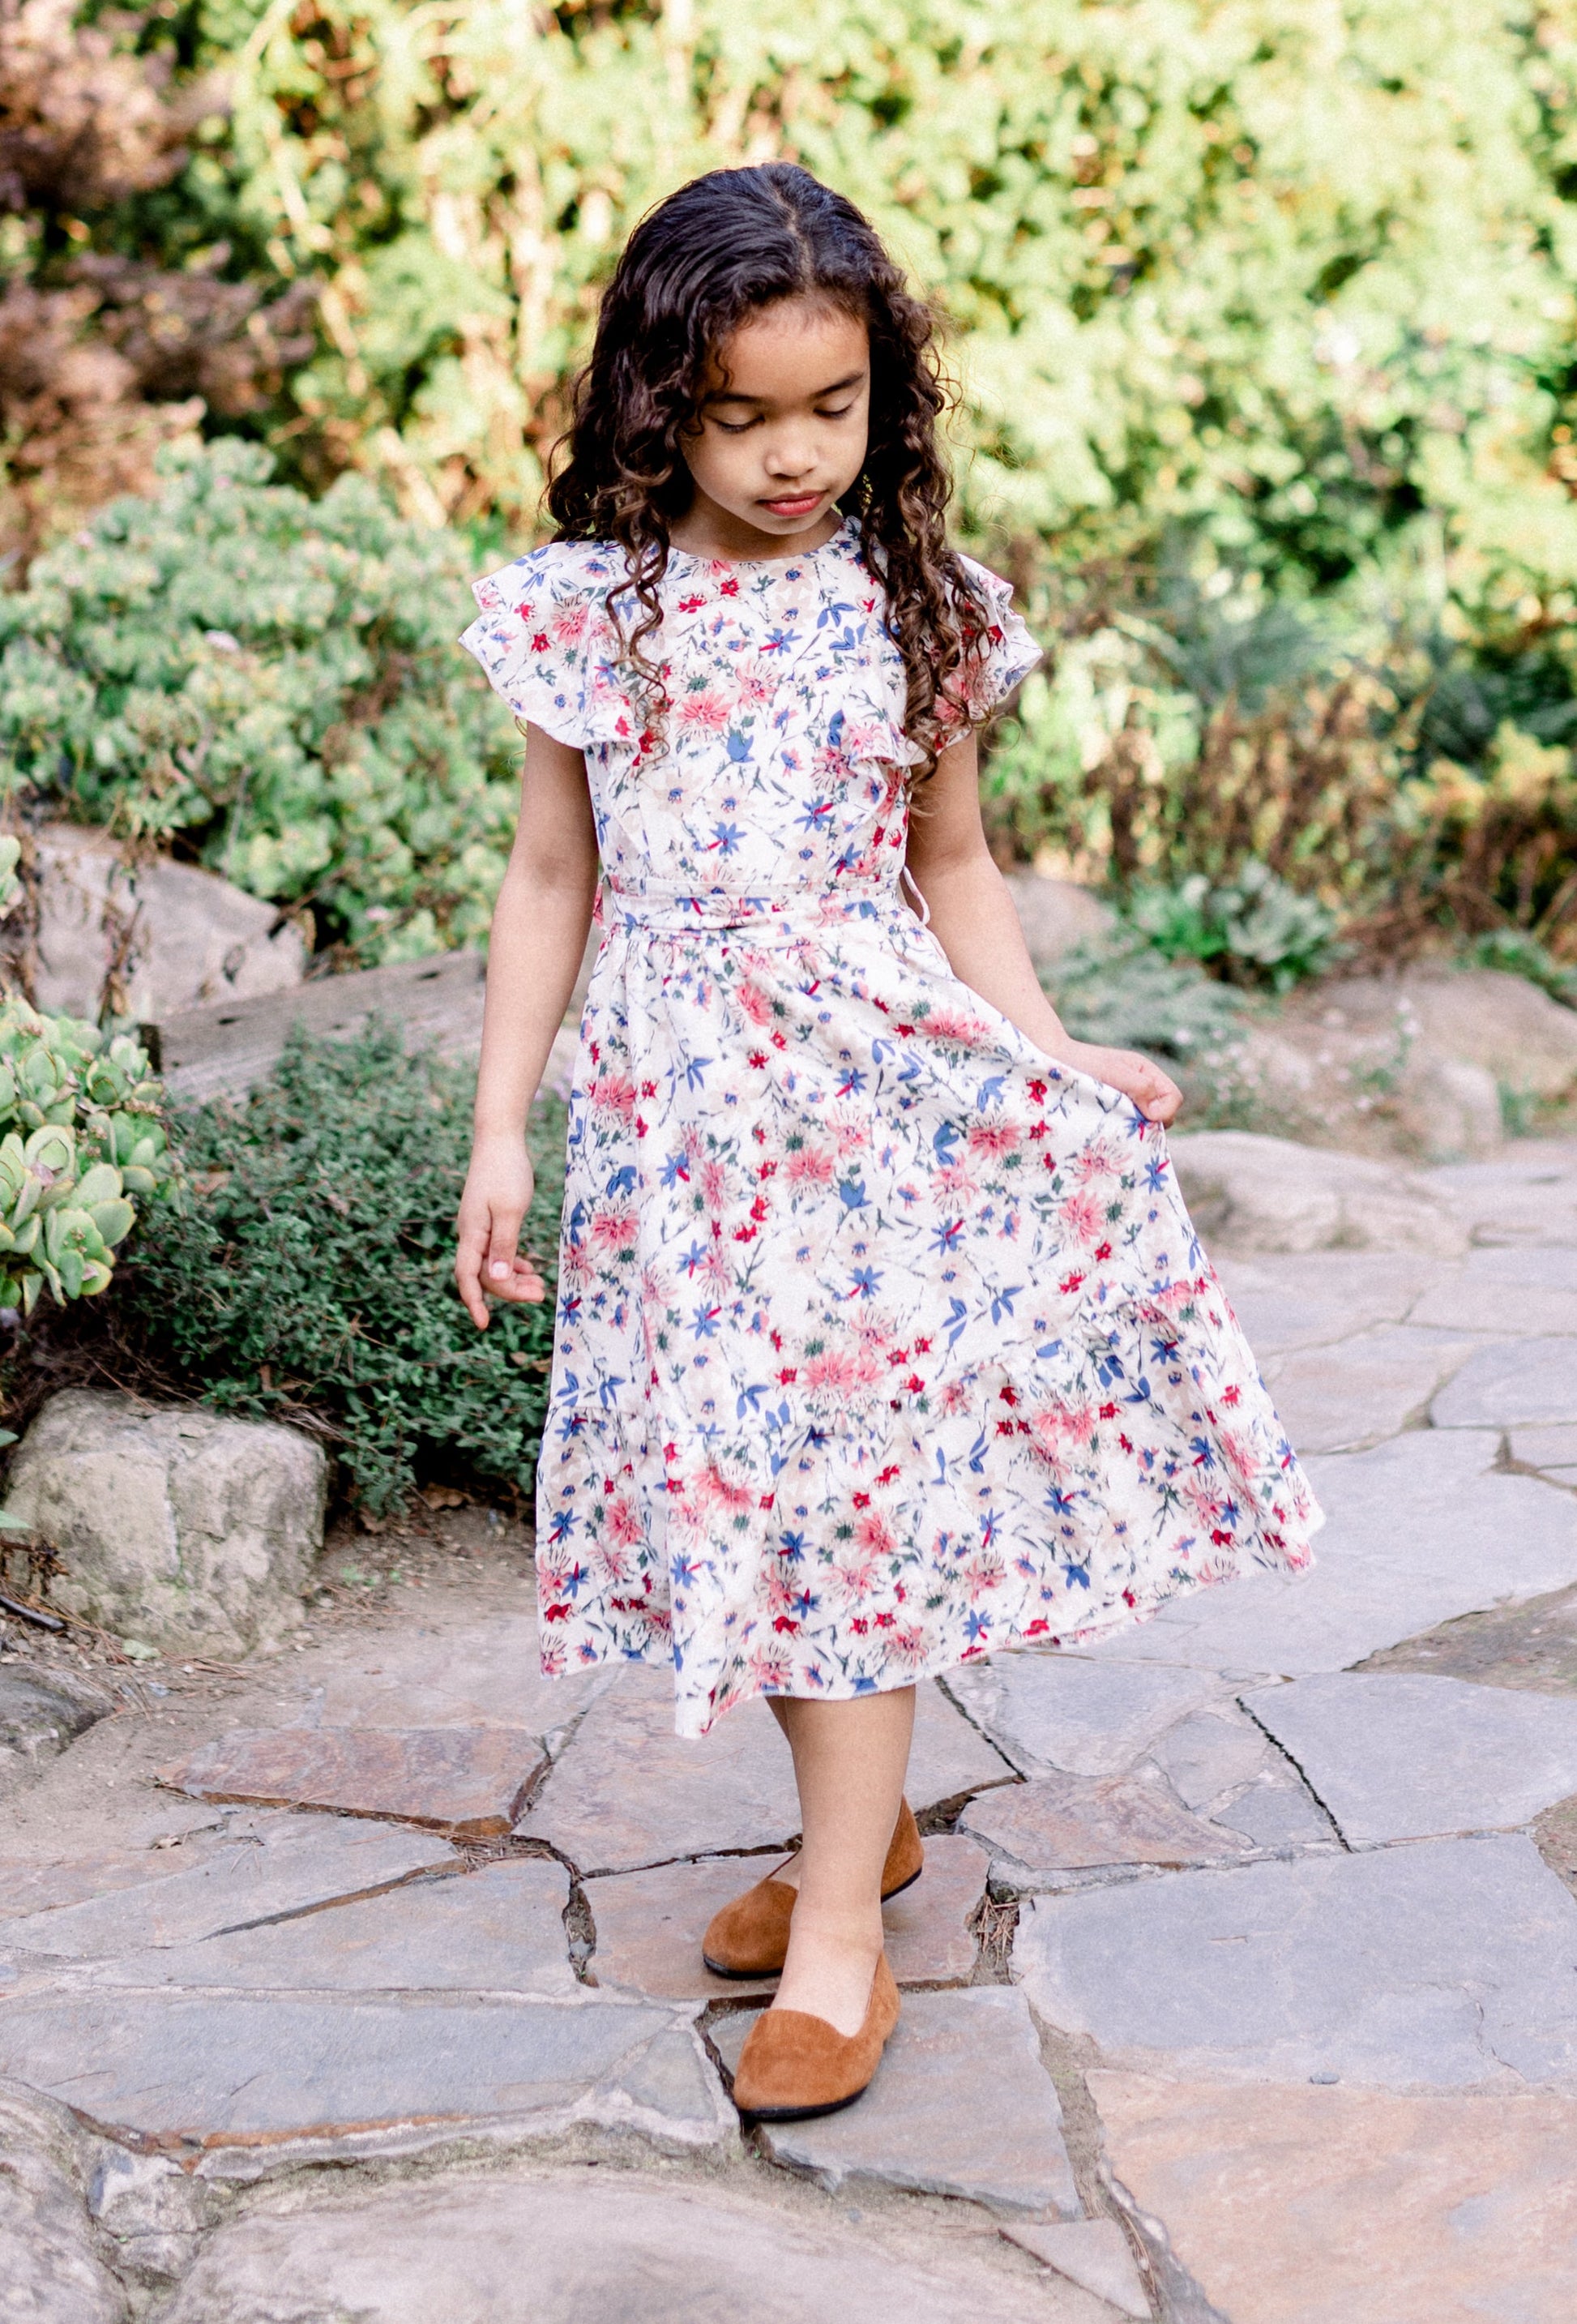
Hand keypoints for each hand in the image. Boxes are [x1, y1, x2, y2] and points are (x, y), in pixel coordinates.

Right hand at [455, 1131, 547, 1325]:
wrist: (500, 1139)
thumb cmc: (507, 1172)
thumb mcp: (510, 1211)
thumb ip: (503, 1246)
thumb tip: (495, 1279)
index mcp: (472, 1233)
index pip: (467, 1277)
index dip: (474, 1302)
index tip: (484, 1324)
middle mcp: (470, 1233)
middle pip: (483, 1274)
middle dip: (509, 1290)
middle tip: (540, 1295)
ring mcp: (478, 1226)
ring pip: (491, 1263)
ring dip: (513, 1277)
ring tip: (539, 1286)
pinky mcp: (489, 1219)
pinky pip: (496, 1250)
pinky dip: (511, 1262)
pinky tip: (528, 1268)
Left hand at [1061, 1039, 1183, 1126]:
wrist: (1053, 1060)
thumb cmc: (1082, 1062)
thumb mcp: (1113, 1072)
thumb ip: (1139, 1087)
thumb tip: (1156, 1113)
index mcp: (1147, 1073)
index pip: (1173, 1098)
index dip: (1165, 1112)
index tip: (1145, 1118)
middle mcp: (1142, 1087)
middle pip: (1164, 1114)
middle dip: (1152, 1123)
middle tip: (1127, 1125)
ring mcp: (1128, 1101)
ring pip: (1146, 1123)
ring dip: (1135, 1129)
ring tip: (1114, 1126)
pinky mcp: (1113, 1113)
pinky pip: (1128, 1127)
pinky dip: (1122, 1131)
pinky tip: (1107, 1131)